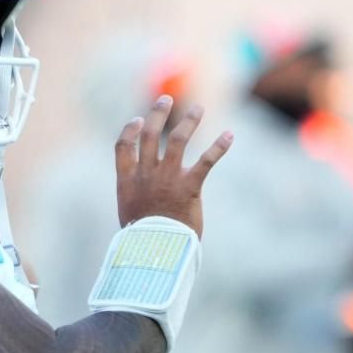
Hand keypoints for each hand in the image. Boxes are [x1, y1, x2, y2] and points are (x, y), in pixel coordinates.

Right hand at [114, 96, 232, 236]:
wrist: (155, 253)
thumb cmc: (143, 240)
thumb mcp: (131, 215)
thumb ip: (136, 199)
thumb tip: (140, 202)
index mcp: (127, 181)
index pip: (123, 147)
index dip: (130, 130)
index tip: (138, 120)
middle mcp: (146, 174)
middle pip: (150, 135)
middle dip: (158, 114)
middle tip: (166, 100)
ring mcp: (167, 178)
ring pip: (178, 140)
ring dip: (189, 121)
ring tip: (198, 108)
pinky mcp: (190, 187)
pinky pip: (206, 161)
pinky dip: (219, 147)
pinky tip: (229, 135)